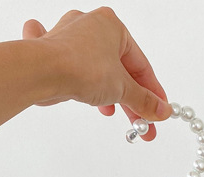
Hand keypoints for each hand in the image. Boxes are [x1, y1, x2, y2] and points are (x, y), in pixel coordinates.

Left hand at [22, 6, 169, 140]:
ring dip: (108, 94)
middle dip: (131, 101)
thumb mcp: (123, 89)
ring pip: (97, 69)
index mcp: (112, 26)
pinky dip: (69, 69)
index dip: (153, 92)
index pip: (141, 65)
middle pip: (120, 70)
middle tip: (141, 124)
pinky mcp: (51, 51)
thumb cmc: (80, 67)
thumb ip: (144, 101)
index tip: (158, 111)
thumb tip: (161, 111)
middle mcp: (91, 27)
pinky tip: (68, 70)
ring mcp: (69, 37)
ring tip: (110, 112)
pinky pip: (64, 59)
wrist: (42, 71)